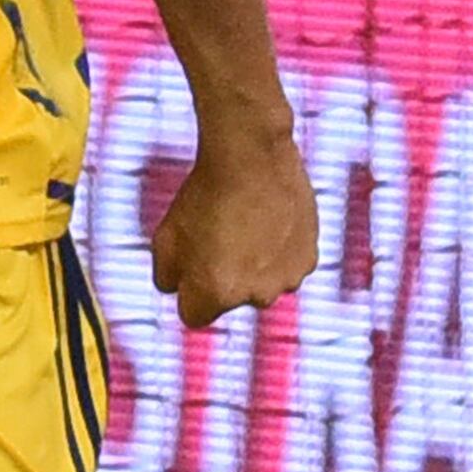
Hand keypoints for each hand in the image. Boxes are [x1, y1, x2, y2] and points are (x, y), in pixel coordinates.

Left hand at [149, 110, 318, 328]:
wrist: (251, 156)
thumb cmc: (203, 196)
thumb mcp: (164, 238)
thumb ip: (166, 277)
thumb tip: (176, 291)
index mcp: (216, 293)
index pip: (194, 315)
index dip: (188, 290)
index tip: (191, 263)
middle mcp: (256, 295)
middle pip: (231, 298)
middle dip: (224, 277)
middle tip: (220, 234)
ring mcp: (287, 278)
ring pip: (263, 283)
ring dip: (255, 265)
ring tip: (247, 224)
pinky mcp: (308, 258)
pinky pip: (288, 265)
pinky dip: (280, 250)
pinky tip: (270, 219)